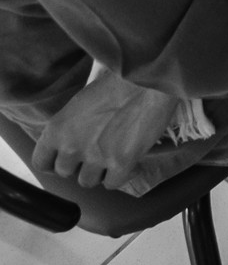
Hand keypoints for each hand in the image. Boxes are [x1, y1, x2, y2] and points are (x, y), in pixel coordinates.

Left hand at [33, 70, 179, 190]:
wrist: (149, 80)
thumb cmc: (118, 83)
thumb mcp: (82, 102)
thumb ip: (70, 126)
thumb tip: (73, 141)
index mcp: (57, 129)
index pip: (41, 162)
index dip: (54, 163)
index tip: (67, 159)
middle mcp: (72, 147)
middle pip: (66, 172)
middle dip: (80, 164)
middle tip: (96, 152)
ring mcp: (96, 157)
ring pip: (88, 181)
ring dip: (99, 171)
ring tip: (114, 156)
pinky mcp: (121, 163)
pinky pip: (112, 184)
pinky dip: (121, 176)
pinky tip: (131, 163)